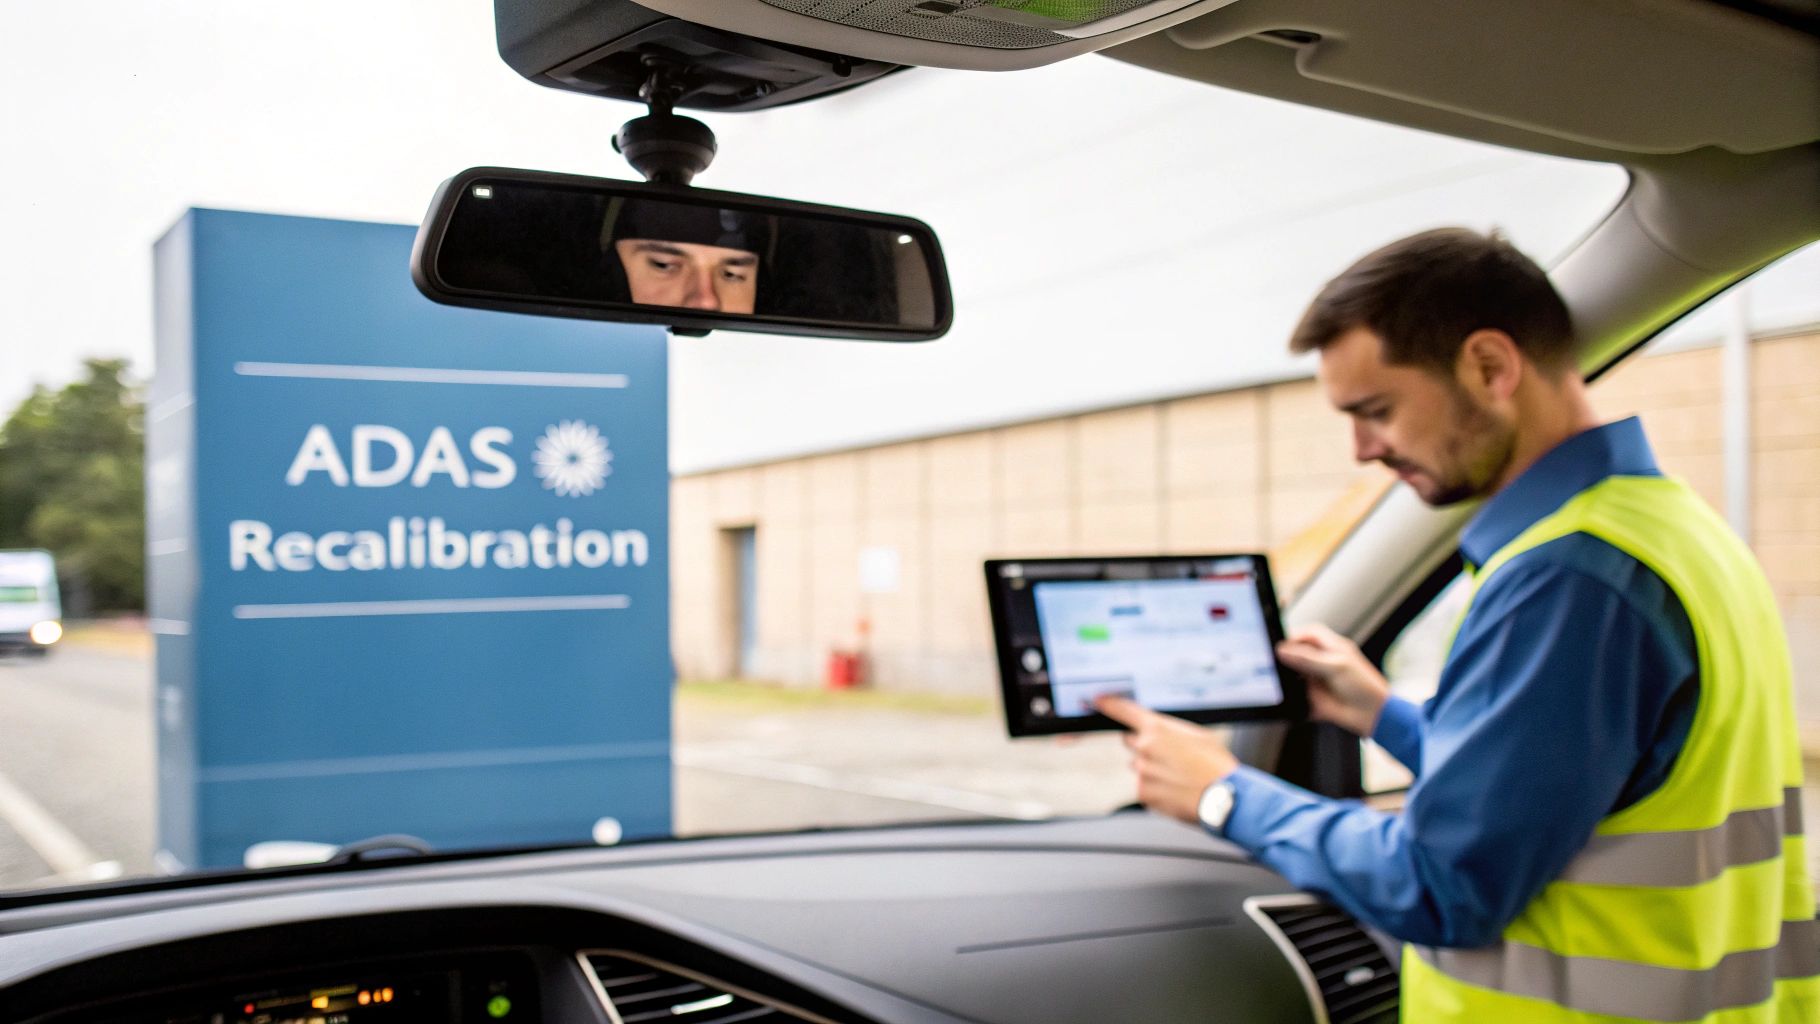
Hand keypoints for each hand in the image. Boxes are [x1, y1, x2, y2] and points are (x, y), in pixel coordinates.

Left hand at [1095, 696, 1238, 824]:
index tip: (1098, 700)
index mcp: (1156, 729)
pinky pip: (1145, 786)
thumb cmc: (1215, 765)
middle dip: (1144, 745)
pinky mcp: (1144, 794)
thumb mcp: (1197, 735)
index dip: (1109, 704)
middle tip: (1170, 755)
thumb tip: (1157, 728)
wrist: (1224, 798)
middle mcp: (1144, 749)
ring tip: (1179, 775)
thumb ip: (1170, 729)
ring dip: (1153, 769)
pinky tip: (1176, 789)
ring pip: (1140, 766)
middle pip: (1131, 741)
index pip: (1123, 711)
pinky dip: (1157, 788)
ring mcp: (1142, 773)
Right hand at [1275, 624, 1390, 736]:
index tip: (1280, 644)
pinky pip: (1295, 693)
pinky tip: (1287, 693)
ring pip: (1293, 672)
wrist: (1372, 715)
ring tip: (1280, 677)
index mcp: (1332, 647)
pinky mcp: (1312, 697)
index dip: (1294, 636)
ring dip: (1286, 675)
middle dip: (1286, 655)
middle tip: (1275, 660)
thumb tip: (1283, 651)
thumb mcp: (1336, 667)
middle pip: (1297, 652)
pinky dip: (1289, 693)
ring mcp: (1316, 679)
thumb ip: (1308, 658)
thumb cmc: (1365, 687)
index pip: (1308, 634)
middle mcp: (1322, 661)